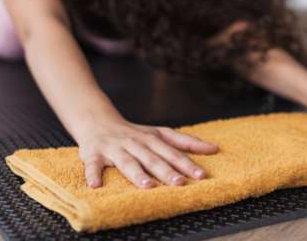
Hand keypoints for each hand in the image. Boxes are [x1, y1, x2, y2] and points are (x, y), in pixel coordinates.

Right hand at [77, 119, 218, 188]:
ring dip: (137, 174)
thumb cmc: (135, 133)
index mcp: (152, 139)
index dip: (186, 163)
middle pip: (153, 158)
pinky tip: (95, 186)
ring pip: (127, 162)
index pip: (172, 152)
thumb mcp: (161, 134)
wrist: (98, 121)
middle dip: (166, 171)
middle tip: (180, 183)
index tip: (201, 175)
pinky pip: (92, 165)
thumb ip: (186, 142)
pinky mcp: (93, 154)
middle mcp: (135, 143)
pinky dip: (92, 174)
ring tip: (148, 186)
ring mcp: (114, 148)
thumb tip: (214, 149)